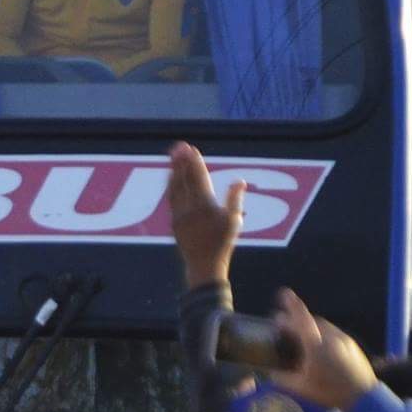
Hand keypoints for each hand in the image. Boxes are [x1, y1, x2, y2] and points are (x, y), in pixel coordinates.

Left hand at [167, 141, 243, 287]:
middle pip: (184, 180)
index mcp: (206, 207)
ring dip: (174, 170)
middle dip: (182, 161)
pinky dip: (171, 185)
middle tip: (180, 146)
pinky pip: (171, 198)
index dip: (195, 163)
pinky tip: (172, 176)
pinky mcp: (174, 221)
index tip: (192, 149)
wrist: (204, 265)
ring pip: (174, 188)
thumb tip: (239, 181)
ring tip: (174, 156)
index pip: (199, 179)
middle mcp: (190, 209)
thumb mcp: (234, 221)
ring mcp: (179, 215)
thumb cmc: (223, 243)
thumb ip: (235, 199)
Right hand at [268, 288, 374, 411]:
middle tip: (284, 324)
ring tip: (301, 335)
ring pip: (324, 325)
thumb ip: (284, 379)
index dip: (291, 306)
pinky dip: (322, 333)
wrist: (365, 398)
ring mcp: (343, 340)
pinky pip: (334, 333)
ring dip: (311, 326)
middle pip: (311, 320)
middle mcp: (330, 337)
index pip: (301, 319)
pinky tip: (320, 345)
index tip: (283, 293)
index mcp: (316, 346)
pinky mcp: (353, 345)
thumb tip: (271, 375)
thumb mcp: (303, 389)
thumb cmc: (331, 393)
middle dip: (297, 319)